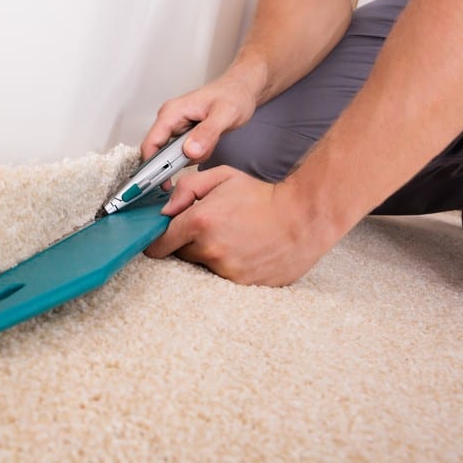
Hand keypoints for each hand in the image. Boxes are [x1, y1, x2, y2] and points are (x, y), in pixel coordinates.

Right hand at [140, 74, 257, 166]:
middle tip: (198, 158)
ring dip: (190, 158)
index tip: (160, 182)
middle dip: (178, 161)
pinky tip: (209, 144)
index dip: (152, 165)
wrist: (242, 90)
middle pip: (158, 151)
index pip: (151, 143)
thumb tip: (189, 150)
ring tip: (210, 144)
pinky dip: (196, 154)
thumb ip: (207, 133)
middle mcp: (170, 119)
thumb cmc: (234, 95)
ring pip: (172, 154)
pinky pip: (182, 152)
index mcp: (172, 112)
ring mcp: (176, 127)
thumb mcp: (225, 114)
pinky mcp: (183, 133)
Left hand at [144, 166, 336, 285]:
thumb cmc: (263, 196)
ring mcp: (227, 271)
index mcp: (200, 222)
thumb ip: (186, 188)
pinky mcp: (242, 285)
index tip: (161, 238)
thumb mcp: (221, 177)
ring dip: (209, 256)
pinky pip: (222, 278)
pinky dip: (228, 267)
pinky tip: (243, 252)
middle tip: (211, 229)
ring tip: (232, 239)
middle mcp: (211, 250)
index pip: (158, 243)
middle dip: (187, 243)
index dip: (158, 240)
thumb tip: (165, 209)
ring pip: (201, 267)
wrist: (304, 217)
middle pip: (180, 255)